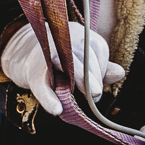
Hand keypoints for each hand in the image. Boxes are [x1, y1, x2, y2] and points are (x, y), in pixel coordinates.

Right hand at [0, 22, 123, 116]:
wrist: (24, 54)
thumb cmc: (62, 58)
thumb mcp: (83, 59)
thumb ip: (101, 67)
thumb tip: (120, 73)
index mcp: (80, 34)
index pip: (97, 48)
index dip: (101, 68)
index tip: (99, 87)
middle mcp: (64, 40)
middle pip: (83, 55)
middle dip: (92, 75)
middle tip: (98, 93)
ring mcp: (47, 55)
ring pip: (67, 65)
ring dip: (79, 80)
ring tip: (91, 96)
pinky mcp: (33, 74)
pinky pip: (43, 86)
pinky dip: (50, 99)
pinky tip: (57, 110)